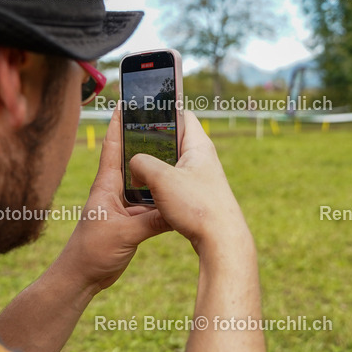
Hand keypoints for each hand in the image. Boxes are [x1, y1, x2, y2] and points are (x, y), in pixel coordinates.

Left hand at [56, 105, 170, 294]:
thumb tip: (179, 209)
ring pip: (144, 184)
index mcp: (106, 186)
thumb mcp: (125, 233)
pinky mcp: (130, 222)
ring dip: (156, 172)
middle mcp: (114, 192)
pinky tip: (176, 195)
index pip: (113, 147)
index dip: (119, 124)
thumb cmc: (92, 252)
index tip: (126, 102)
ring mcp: (122, 207)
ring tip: (175, 155)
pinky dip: (161, 199)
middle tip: (162, 124)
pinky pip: (149, 204)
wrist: (81, 278)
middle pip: (132, 161)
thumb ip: (152, 221)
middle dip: (145, 142)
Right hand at [129, 111, 253, 258]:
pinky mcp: (197, 195)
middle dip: (152, 141)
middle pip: (173, 140)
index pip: (181, 114)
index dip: (162, 110)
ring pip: (171, 163)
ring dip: (153, 165)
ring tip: (133, 168)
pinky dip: (159, 183)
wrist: (221, 241)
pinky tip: (145, 191)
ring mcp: (200, 177)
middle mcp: (202, 158)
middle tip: (130, 143)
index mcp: (198, 145)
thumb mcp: (162, 179)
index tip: (142, 111)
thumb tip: (134, 165)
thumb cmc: (198, 206)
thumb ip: (142, 164)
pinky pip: (173, 181)